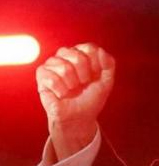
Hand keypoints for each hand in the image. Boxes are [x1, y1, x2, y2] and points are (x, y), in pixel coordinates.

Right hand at [36, 43, 115, 159]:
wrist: (79, 117)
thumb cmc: (91, 98)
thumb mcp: (106, 82)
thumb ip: (109, 65)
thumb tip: (100, 50)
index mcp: (82, 53)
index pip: (90, 48)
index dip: (96, 66)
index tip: (95, 77)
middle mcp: (66, 55)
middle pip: (78, 56)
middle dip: (84, 76)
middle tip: (83, 84)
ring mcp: (53, 63)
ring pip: (64, 67)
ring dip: (72, 84)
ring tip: (71, 89)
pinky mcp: (42, 74)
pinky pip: (52, 78)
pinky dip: (61, 90)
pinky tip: (61, 94)